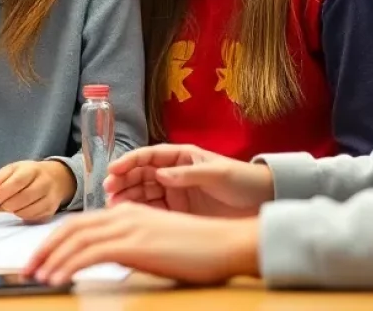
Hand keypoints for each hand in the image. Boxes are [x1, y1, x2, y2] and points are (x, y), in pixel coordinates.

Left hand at [0, 161, 75, 221]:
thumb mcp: (14, 168)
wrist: (56, 179)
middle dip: (5, 202)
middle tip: (0, 199)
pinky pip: (30, 219)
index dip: (2, 190)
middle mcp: (44, 184)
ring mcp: (49, 200)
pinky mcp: (50, 213)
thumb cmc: (30, 173)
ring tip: (10, 202)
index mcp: (33, 170)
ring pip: (25, 212)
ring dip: (12, 209)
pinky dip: (20, 215)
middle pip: (22, 199)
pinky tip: (20, 207)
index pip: (17, 181)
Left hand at [26, 203, 260, 285]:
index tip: (39, 259)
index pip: (79, 225)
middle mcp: (121, 214)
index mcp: (124, 212)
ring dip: (51, 259)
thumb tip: (110, 262)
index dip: (54, 241)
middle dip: (44, 249)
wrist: (225, 243)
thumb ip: (130, 247)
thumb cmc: (196, 250)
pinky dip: (69, 265)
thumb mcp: (155, 245)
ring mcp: (127, 226)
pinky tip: (57, 279)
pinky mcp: (135, 244)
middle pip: (70, 229)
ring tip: (35, 276)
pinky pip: (91, 254)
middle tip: (26, 269)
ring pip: (76, 240)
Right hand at [106, 145, 273, 216]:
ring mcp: (175, 191)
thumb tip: (160, 175)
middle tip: (108, 191)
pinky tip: (129, 216)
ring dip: (127, 196)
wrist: (264, 203)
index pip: (148, 156)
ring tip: (113, 205)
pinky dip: (140, 211)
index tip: (113, 170)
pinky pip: (154, 209)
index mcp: (180, 156)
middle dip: (122, 180)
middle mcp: (173, 172)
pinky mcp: (179, 210)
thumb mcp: (217, 174)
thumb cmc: (242, 180)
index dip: (129, 161)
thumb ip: (188, 174)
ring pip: (143, 192)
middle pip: (141, 174)